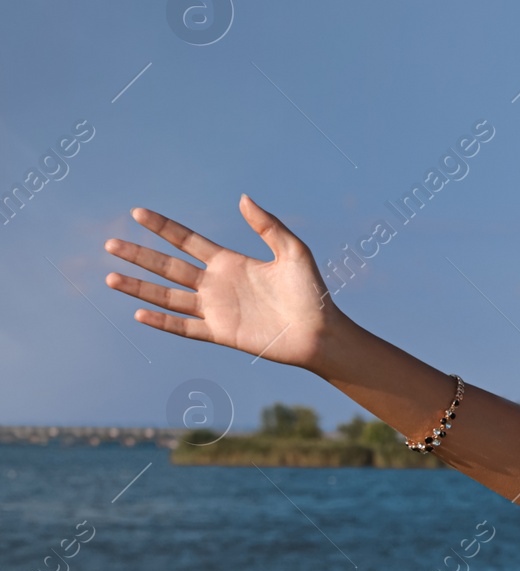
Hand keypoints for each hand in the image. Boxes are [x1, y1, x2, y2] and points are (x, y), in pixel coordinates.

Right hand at [104, 196, 344, 369]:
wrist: (320, 333)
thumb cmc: (312, 293)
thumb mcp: (293, 252)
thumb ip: (268, 225)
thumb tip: (243, 197)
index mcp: (230, 262)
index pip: (187, 241)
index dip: (163, 227)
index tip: (137, 213)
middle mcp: (217, 285)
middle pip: (168, 267)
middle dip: (139, 255)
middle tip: (109, 243)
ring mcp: (216, 310)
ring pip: (168, 296)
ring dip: (139, 287)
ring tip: (110, 277)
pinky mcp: (221, 333)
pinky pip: (185, 327)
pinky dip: (163, 322)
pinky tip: (139, 313)